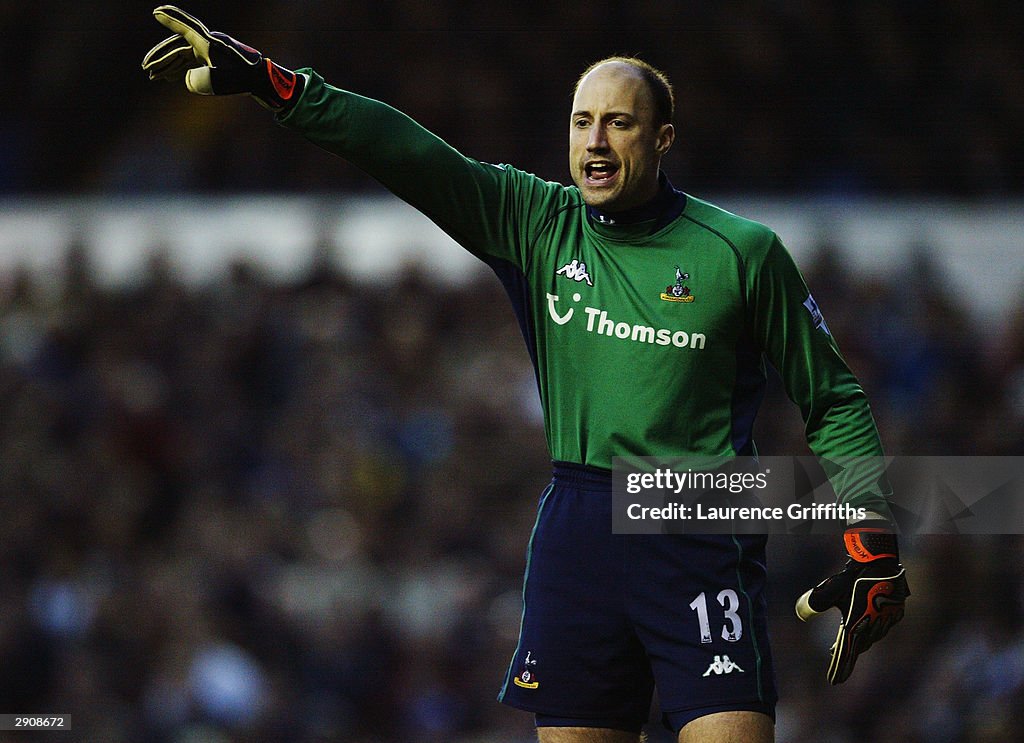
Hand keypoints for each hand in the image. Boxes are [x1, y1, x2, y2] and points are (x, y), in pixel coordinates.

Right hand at [141, 5, 301, 110]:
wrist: (263, 81)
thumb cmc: (243, 79)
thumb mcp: (218, 82)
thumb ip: (197, 81)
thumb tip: (188, 81)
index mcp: (207, 43)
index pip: (184, 27)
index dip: (169, 20)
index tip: (156, 12)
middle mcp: (208, 44)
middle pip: (178, 46)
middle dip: (161, 57)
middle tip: (145, 67)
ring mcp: (212, 53)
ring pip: (184, 56)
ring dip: (169, 66)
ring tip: (153, 77)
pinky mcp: (216, 62)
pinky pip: (193, 63)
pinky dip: (181, 69)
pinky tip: (172, 78)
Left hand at [795, 523, 909, 683]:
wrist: (882, 562)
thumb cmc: (854, 576)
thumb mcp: (831, 589)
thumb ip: (814, 602)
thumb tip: (800, 614)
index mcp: (857, 626)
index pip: (846, 654)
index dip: (839, 669)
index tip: (833, 682)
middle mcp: (874, 628)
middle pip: (858, 647)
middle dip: (847, 657)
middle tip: (837, 667)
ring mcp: (887, 622)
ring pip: (871, 638)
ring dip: (859, 643)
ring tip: (847, 647)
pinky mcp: (895, 614)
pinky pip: (881, 628)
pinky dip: (871, 631)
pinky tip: (865, 628)